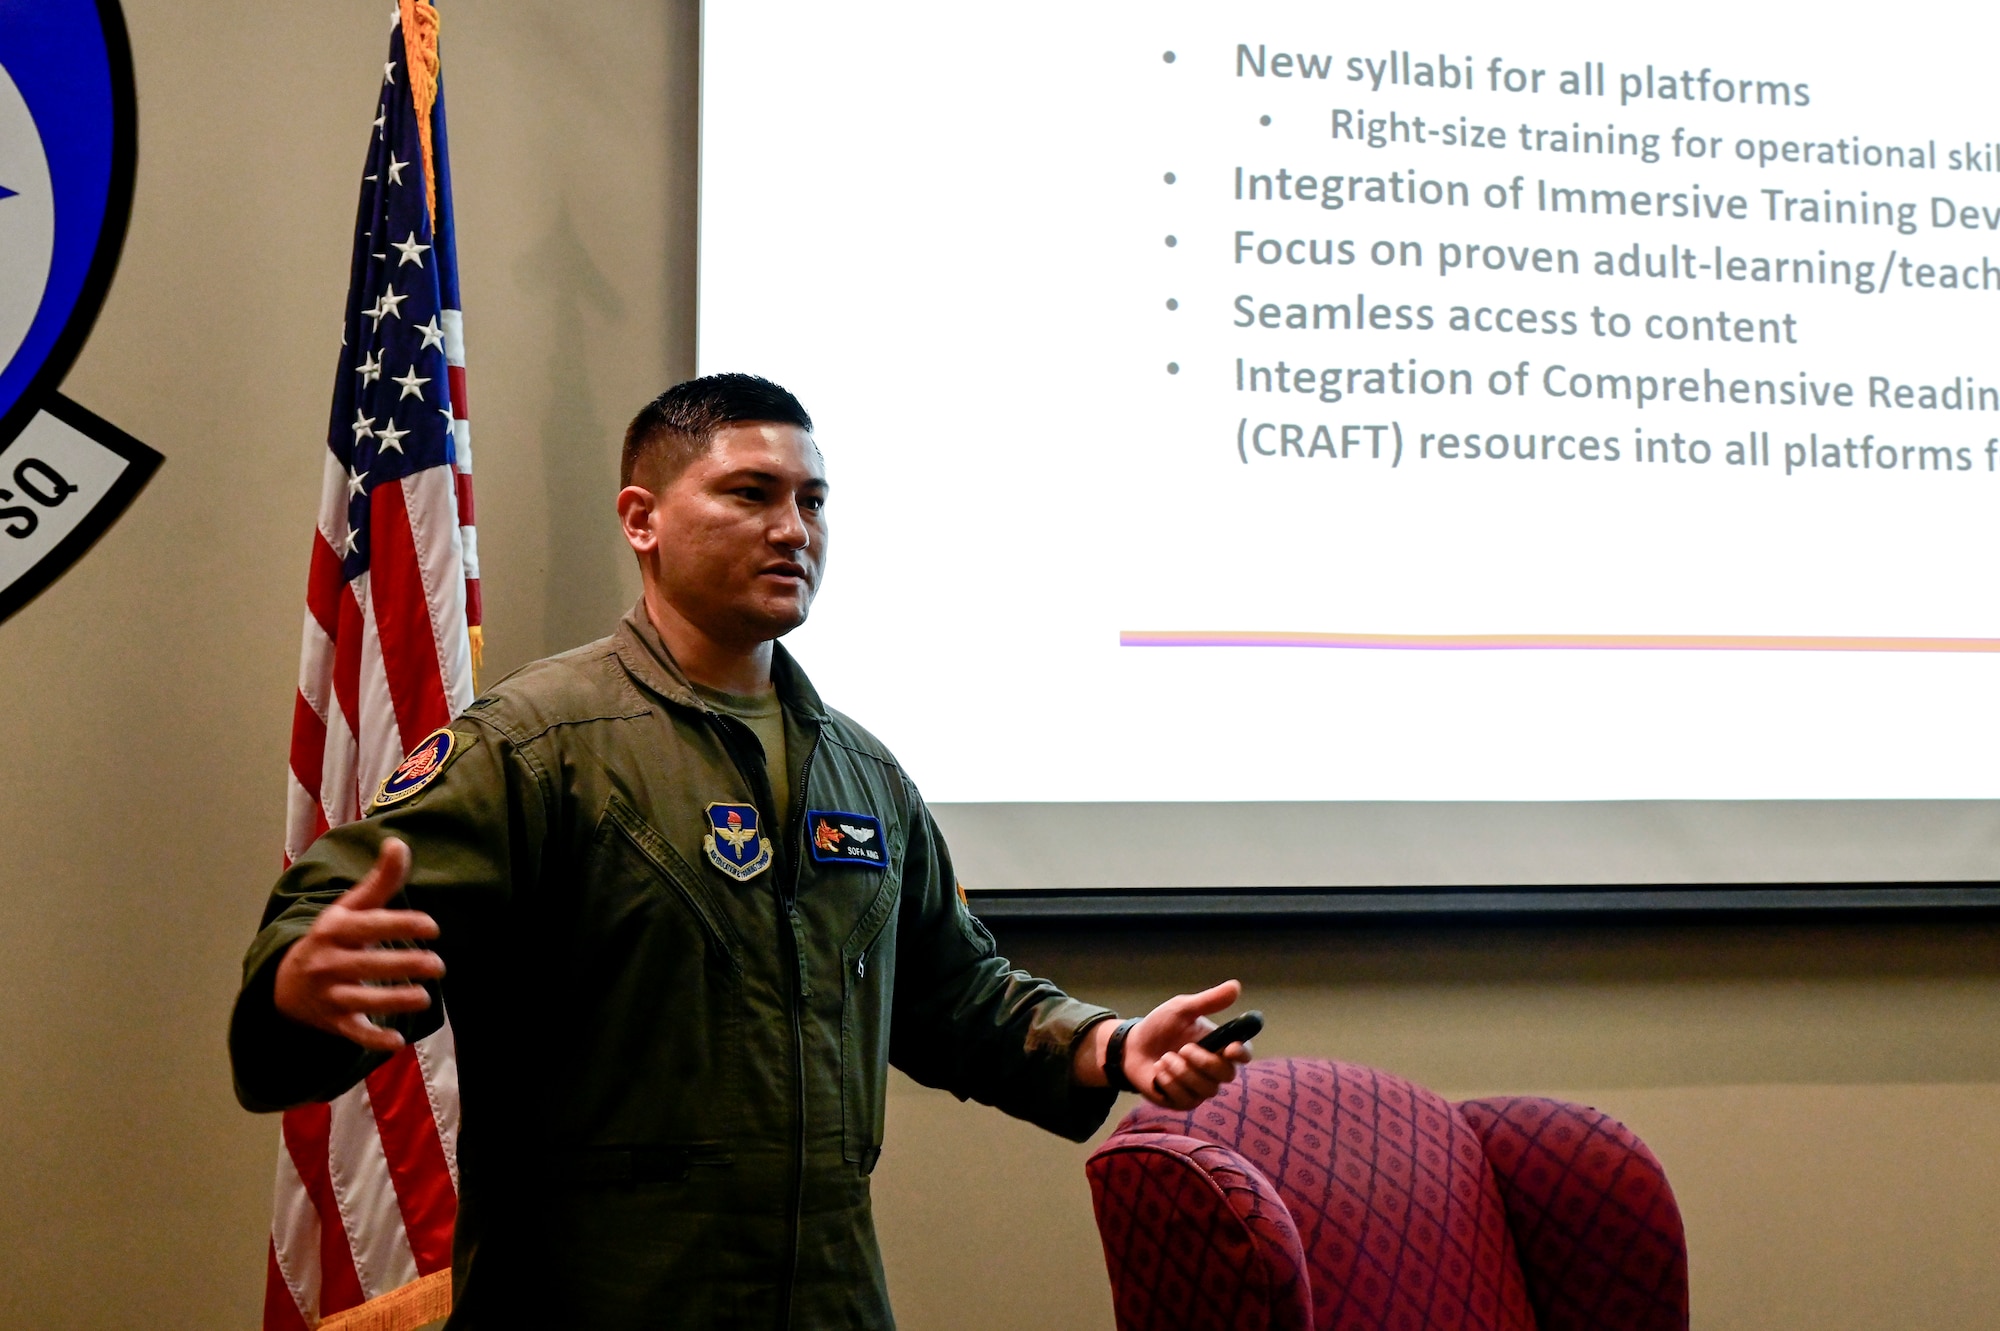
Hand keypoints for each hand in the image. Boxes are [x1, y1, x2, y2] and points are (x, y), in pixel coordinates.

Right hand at [272, 838, 443, 1051]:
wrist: (284, 981)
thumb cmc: (333, 938)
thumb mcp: (350, 908)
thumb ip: (380, 881)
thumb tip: (399, 842)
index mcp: (335, 930)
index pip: (370, 925)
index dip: (401, 924)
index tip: (432, 926)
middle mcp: (328, 962)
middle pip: (368, 964)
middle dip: (405, 965)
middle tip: (439, 965)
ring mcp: (328, 993)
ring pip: (361, 999)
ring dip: (394, 1000)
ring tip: (425, 997)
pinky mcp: (331, 1020)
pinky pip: (351, 1032)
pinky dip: (370, 1038)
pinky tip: (396, 1042)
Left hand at [1079, 979, 1251, 1108]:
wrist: (1132, 1048)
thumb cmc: (1160, 1026)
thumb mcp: (1181, 1008)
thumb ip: (1208, 1001)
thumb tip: (1236, 986)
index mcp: (1219, 1045)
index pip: (1244, 1053)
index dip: (1242, 1053)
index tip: (1230, 1048)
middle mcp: (1214, 1069)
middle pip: (1227, 1074)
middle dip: (1204, 1062)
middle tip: (1183, 1049)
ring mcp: (1201, 1088)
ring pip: (1206, 1089)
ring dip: (1181, 1072)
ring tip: (1164, 1058)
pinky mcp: (1185, 1102)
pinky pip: (1186, 1099)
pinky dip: (1169, 1082)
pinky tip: (1159, 1071)